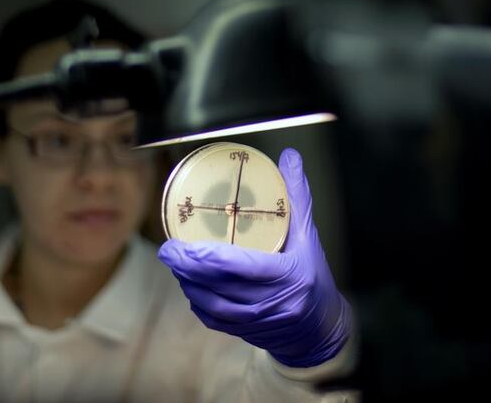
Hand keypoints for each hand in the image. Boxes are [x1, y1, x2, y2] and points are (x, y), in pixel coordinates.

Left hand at [157, 148, 351, 367]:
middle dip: (188, 269)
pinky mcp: (247, 332)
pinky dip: (198, 302)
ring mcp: (259, 321)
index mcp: (289, 275)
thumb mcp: (309, 235)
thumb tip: (289, 157)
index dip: (209, 257)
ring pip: (213, 305)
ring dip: (189, 284)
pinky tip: (189, 285)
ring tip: (175, 264)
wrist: (322, 328)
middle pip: (221, 286)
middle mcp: (273, 302)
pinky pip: (214, 320)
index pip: (242, 266)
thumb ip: (297, 196)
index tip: (185, 244)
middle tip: (168, 251)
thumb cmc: (315, 276)